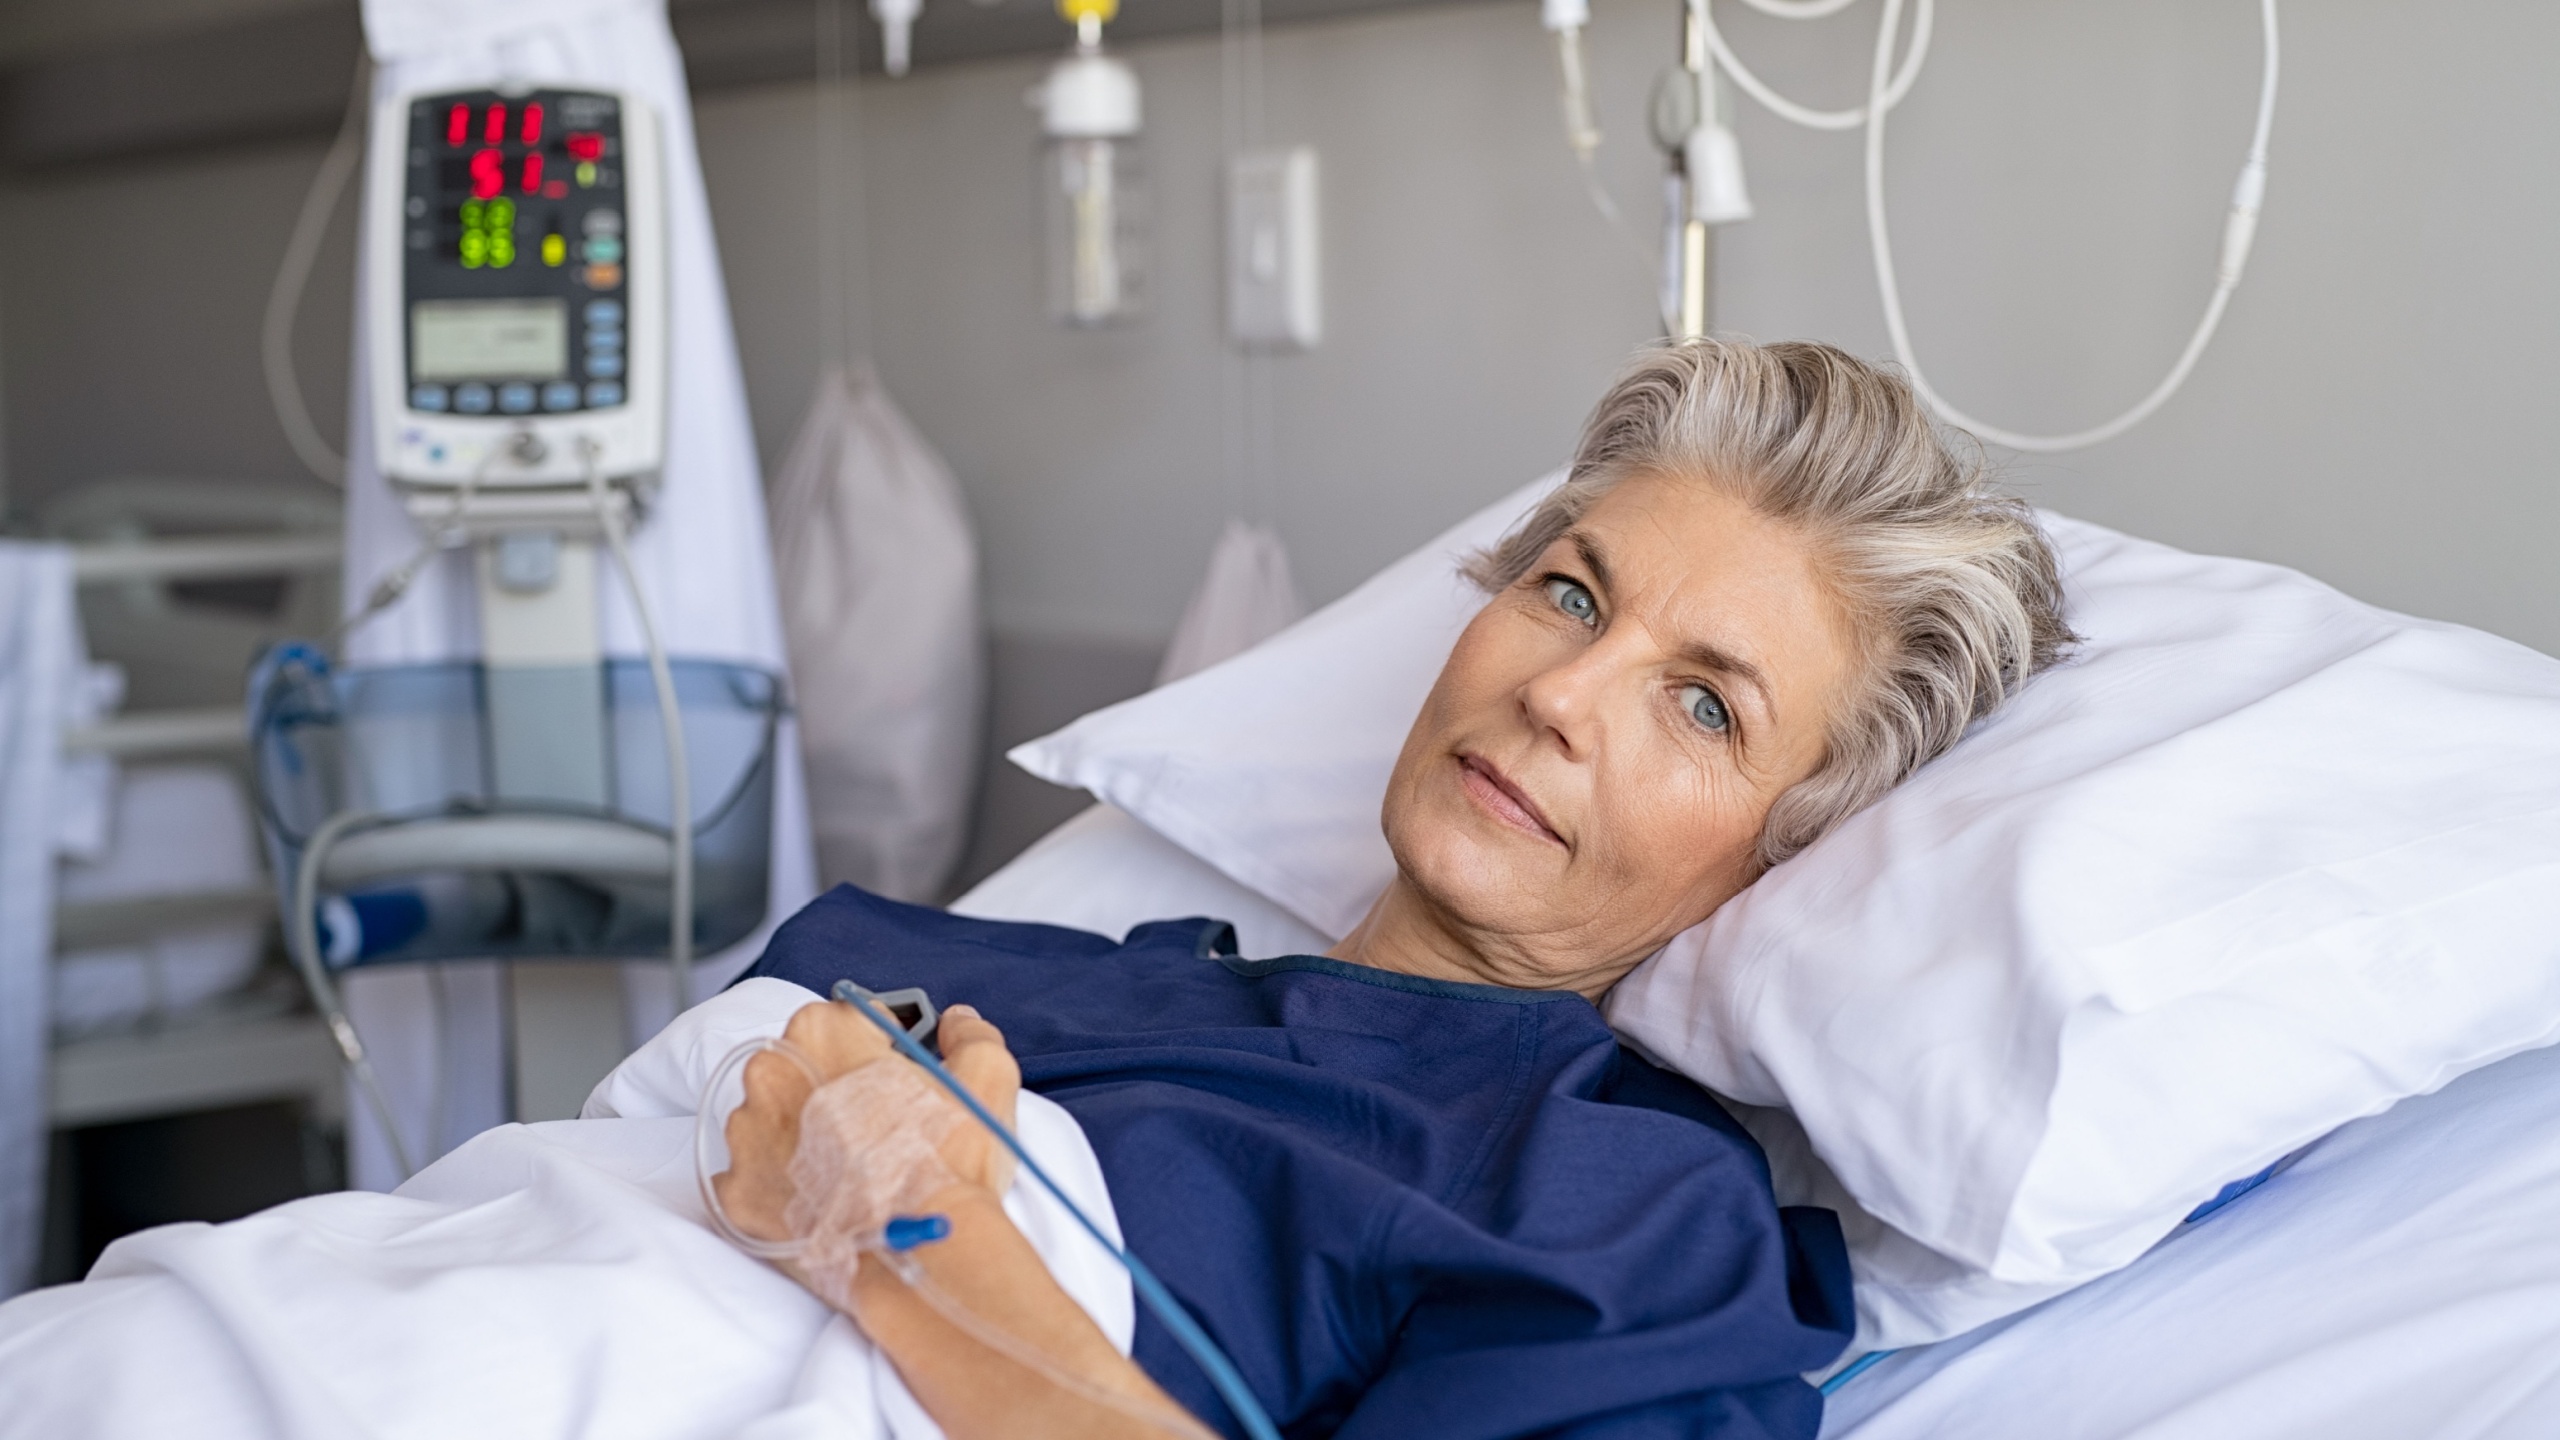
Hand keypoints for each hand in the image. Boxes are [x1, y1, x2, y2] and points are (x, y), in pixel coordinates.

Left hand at [713, 999, 1021, 1244]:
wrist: (921, 1254)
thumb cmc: (946, 1165)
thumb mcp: (986, 1078)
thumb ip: (971, 1034)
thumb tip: (957, 1023)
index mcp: (824, 1032)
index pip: (851, 1019)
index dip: (882, 1047)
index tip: (897, 1078)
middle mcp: (770, 1073)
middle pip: (804, 1064)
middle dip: (835, 1087)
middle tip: (878, 1127)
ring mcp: (745, 1136)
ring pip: (772, 1120)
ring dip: (803, 1135)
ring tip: (852, 1169)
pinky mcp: (736, 1193)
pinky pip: (753, 1176)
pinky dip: (781, 1185)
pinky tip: (824, 1199)